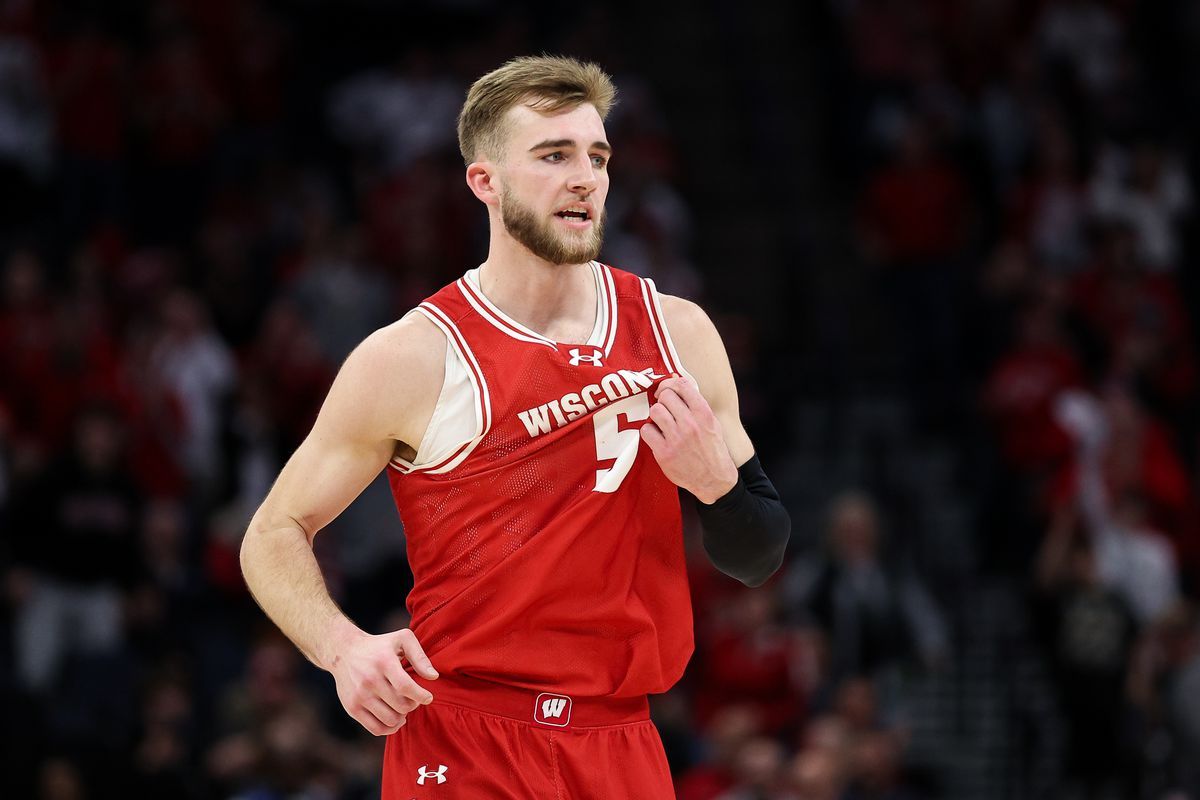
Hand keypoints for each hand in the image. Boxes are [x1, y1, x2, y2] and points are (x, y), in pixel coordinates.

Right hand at [328, 627, 438, 735]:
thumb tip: (433, 677)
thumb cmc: (379, 646)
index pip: (406, 687)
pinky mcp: (352, 707)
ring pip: (390, 719)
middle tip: (413, 699)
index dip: (421, 696)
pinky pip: (376, 728)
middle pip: (401, 705)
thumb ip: (420, 656)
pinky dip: (390, 728)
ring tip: (403, 707)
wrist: (344, 651)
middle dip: (413, 705)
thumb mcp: (402, 639)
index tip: (428, 697)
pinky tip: (395, 718)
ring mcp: (359, 696)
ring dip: (402, 717)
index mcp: (384, 662)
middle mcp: (369, 680)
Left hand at [640, 376, 737, 503]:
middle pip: (666, 396)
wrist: (715, 480)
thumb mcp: (712, 423)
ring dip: (656, 415)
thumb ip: (696, 405)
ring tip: (662, 423)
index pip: (682, 386)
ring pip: (655, 411)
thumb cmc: (713, 450)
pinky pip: (646, 430)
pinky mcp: (664, 453)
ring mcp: (676, 439)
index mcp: (704, 414)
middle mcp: (690, 424)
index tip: (667, 390)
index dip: (670, 384)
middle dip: (663, 400)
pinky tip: (657, 436)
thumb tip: (676, 382)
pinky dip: (650, 432)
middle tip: (665, 408)